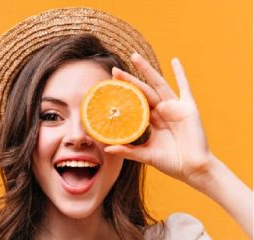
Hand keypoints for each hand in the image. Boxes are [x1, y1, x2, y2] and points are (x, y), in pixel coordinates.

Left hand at [105, 52, 213, 182]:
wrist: (193, 169)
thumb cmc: (171, 162)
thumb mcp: (145, 155)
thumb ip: (127, 150)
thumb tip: (106, 149)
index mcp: (152, 120)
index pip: (135, 102)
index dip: (123, 93)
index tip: (109, 85)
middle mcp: (162, 110)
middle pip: (143, 90)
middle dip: (129, 80)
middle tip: (114, 70)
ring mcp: (175, 107)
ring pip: (158, 84)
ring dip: (147, 70)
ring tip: (135, 57)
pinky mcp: (188, 107)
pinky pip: (184, 87)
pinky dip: (181, 74)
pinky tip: (174, 61)